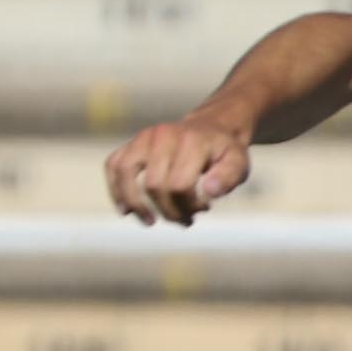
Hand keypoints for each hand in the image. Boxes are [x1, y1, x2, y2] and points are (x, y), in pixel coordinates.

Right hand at [105, 114, 251, 226]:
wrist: (211, 129)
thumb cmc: (224, 152)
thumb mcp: (238, 163)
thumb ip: (228, 177)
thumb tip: (209, 192)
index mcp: (192, 141)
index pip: (180, 185)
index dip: (189, 206)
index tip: (203, 209)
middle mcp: (163, 135)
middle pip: (154, 185)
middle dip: (169, 210)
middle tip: (186, 219)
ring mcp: (143, 137)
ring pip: (126, 174)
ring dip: (136, 204)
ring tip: (150, 222)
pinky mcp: (131, 143)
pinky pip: (113, 166)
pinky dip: (115, 189)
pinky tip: (126, 211)